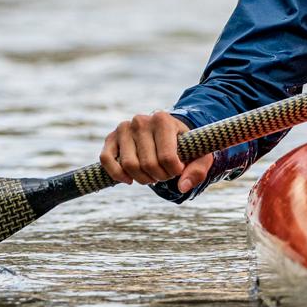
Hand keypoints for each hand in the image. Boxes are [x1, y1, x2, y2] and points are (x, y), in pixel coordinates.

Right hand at [100, 111, 216, 194]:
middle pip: (148, 164)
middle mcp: (140, 120)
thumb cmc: (183, 146)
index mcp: (163, 120)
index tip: (178, 169)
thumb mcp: (199, 155)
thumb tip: (183, 187)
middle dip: (159, 177)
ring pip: (129, 165)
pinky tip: (129, 180)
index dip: (174, 172)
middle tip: (165, 174)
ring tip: (152, 175)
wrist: (167, 132)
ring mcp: (123, 128)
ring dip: (142, 178)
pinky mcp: (110, 138)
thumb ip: (198, 170)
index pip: (167, 157)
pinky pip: (106, 160)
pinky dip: (117, 174)